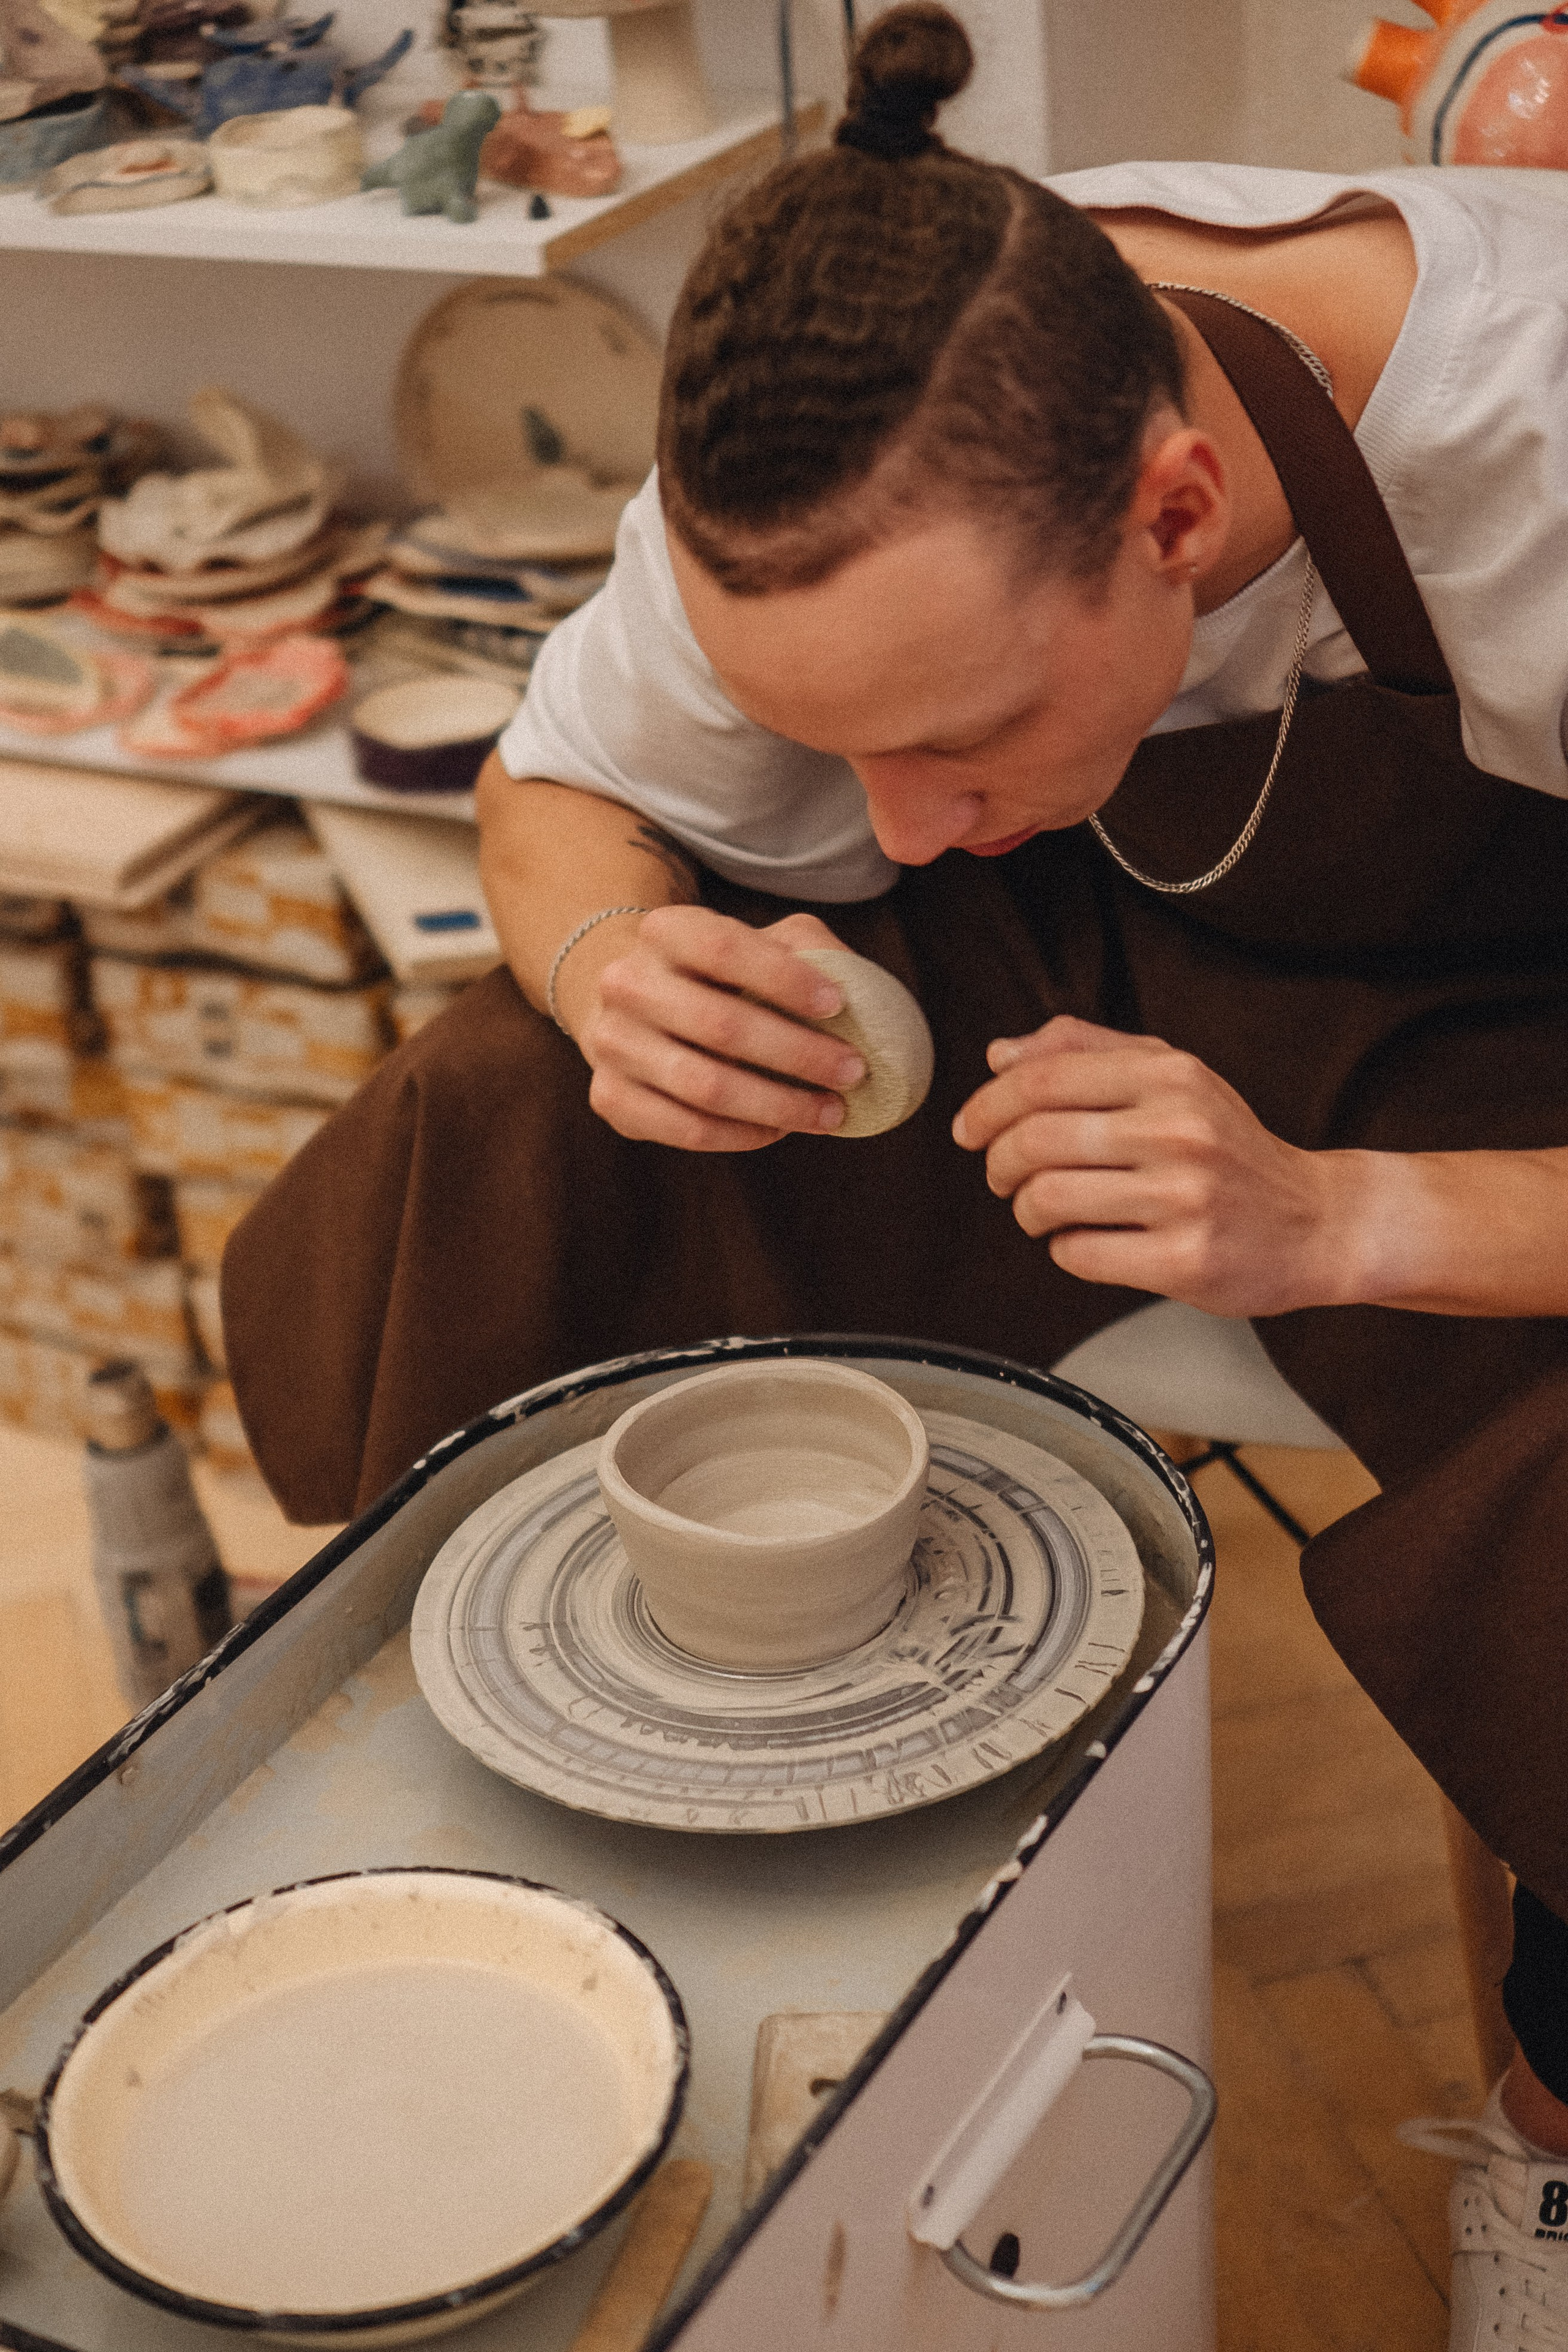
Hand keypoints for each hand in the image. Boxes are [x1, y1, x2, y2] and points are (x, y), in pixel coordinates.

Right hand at [570, 907, 868, 1151]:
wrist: (632, 1005)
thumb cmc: (716, 975)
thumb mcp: (756, 942)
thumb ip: (806, 949)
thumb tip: (859, 990)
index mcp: (664, 931)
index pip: (725, 950)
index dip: (785, 978)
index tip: (839, 1004)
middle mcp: (625, 983)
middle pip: (720, 1025)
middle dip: (799, 1054)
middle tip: (853, 1072)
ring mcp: (611, 1044)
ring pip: (705, 1086)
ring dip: (780, 1105)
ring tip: (832, 1113)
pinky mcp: (610, 1098)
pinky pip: (686, 1129)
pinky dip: (743, 1135)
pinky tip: (780, 1128)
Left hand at [951, 1014, 1350, 1315]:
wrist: (1315, 1221)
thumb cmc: (1230, 1149)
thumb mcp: (1174, 1076)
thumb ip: (1086, 1052)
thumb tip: (1000, 1056)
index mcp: (1171, 1077)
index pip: (1043, 1079)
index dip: (988, 1105)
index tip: (970, 1129)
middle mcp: (1179, 1131)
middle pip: (1035, 1141)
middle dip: (998, 1163)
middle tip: (1002, 1177)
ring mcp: (1184, 1199)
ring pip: (1048, 1199)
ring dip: (1027, 1210)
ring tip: (1043, 1211)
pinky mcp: (1184, 1261)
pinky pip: (1078, 1254)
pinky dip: (1064, 1250)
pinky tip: (1088, 1241)